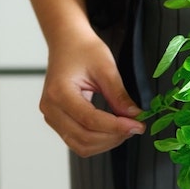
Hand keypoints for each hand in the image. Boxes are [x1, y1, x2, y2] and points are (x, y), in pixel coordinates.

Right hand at [39, 31, 144, 156]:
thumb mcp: (106, 68)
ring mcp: (52, 117)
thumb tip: (134, 117)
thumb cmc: (83, 49)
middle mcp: (51, 108)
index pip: (90, 120)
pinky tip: (113, 131)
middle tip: (135, 127)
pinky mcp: (58, 122)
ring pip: (81, 145)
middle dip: (114, 136)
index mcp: (59, 92)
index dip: (117, 127)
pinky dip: (98, 141)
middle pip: (85, 137)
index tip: (138, 125)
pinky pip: (78, 142)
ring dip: (107, 143)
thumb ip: (119, 95)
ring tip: (125, 128)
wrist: (67, 43)